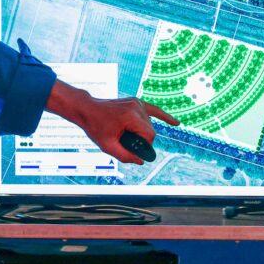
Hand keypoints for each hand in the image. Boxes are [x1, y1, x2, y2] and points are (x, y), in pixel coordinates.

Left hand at [45, 80, 178, 164]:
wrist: (87, 109)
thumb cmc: (95, 127)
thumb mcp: (107, 146)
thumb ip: (125, 156)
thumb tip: (141, 161)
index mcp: (130, 116)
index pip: (149, 135)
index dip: (143, 145)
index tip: (134, 149)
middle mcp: (136, 107)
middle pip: (150, 130)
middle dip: (141, 139)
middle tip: (124, 141)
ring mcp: (137, 103)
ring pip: (149, 124)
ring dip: (141, 131)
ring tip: (124, 132)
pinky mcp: (136, 102)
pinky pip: (154, 110)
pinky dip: (164, 117)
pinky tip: (176, 124)